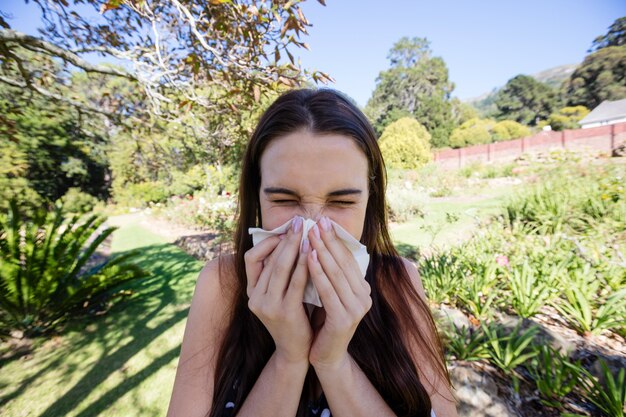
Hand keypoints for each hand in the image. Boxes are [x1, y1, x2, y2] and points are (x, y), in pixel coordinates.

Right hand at [244, 216, 312, 363]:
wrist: (296, 351)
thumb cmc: (291, 316)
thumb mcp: (278, 294)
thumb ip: (278, 273)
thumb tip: (288, 240)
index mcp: (251, 292)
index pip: (250, 259)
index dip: (266, 242)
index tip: (284, 230)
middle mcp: (255, 298)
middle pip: (269, 260)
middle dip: (286, 239)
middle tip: (299, 221)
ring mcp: (268, 306)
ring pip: (281, 269)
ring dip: (295, 247)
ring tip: (307, 232)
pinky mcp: (285, 312)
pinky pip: (295, 283)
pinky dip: (304, 266)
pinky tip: (313, 254)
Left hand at [306, 216, 371, 370]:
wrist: (325, 355)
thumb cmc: (323, 321)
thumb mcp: (330, 293)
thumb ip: (331, 274)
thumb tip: (323, 243)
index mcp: (362, 289)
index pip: (348, 259)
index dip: (335, 239)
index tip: (323, 221)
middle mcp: (364, 297)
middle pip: (343, 263)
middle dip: (328, 240)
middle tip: (317, 221)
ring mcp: (356, 309)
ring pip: (336, 274)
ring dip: (322, 252)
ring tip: (310, 235)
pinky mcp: (344, 319)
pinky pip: (328, 290)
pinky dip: (318, 272)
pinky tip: (309, 258)